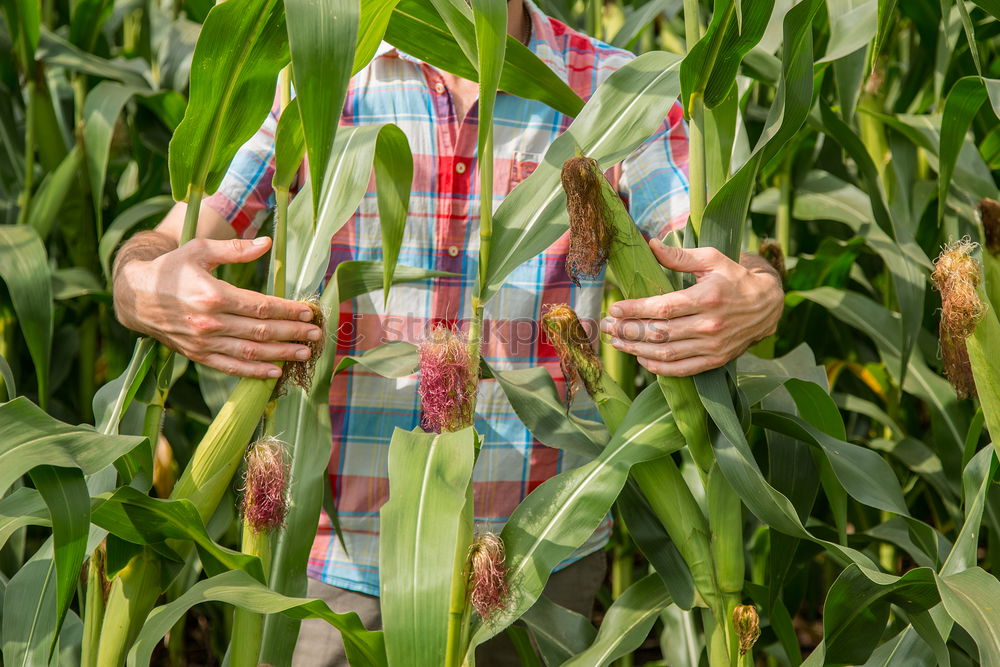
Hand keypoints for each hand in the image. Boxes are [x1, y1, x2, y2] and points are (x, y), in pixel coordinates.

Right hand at [113, 236, 322, 378]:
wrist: (135, 296)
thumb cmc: (171, 269)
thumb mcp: (200, 250)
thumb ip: (236, 249)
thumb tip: (268, 243)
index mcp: (213, 295)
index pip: (261, 307)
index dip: (288, 310)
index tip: (309, 311)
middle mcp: (210, 322)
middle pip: (261, 331)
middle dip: (292, 332)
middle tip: (316, 333)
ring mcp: (203, 342)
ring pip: (250, 352)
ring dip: (281, 354)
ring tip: (305, 353)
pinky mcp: (197, 355)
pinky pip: (231, 367)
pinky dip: (254, 372)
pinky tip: (275, 372)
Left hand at [600, 238, 782, 376]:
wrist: (768, 305)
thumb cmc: (735, 277)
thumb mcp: (712, 259)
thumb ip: (680, 257)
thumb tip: (651, 244)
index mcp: (707, 297)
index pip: (662, 308)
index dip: (635, 310)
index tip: (615, 308)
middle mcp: (709, 325)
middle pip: (660, 333)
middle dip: (628, 330)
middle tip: (607, 326)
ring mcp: (713, 346)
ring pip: (666, 353)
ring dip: (636, 349)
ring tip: (617, 342)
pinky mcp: (716, 359)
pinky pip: (682, 369)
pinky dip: (658, 367)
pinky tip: (641, 358)